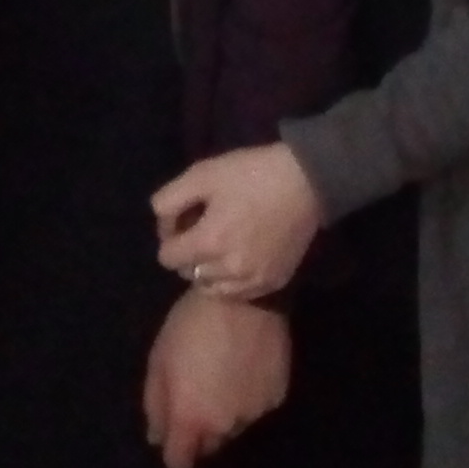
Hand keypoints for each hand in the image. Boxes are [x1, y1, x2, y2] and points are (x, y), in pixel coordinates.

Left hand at [142, 289, 290, 467]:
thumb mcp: (159, 360)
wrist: (243, 299)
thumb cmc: (190, 326)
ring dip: (226, 413)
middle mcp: (225, 426)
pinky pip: (257, 407)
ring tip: (223, 376)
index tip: (173, 432)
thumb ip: (155, 405)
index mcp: (192, 419)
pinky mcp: (277, 397)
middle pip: (209, 445)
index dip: (174, 451)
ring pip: (234, 427)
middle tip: (198, 393)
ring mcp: (254, 414)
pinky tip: (246, 367)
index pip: (179, 463)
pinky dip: (250, 395)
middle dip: (201, 429)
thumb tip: (157, 437)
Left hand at [151, 141, 324, 298]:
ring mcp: (253, 281)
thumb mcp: (202, 174)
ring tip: (220, 246)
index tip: (183, 220)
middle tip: (202, 230)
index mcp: (208, 242)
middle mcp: (228, 270)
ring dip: (208, 271)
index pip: (166, 258)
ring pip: (212, 288)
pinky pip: (239, 293)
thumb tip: (162, 222)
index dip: (168, 236)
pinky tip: (240, 257)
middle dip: (187, 254)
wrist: (306, 181)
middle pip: (187, 273)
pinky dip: (232, 281)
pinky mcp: (273, 283)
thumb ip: (170, 199)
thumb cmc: (251, 174)